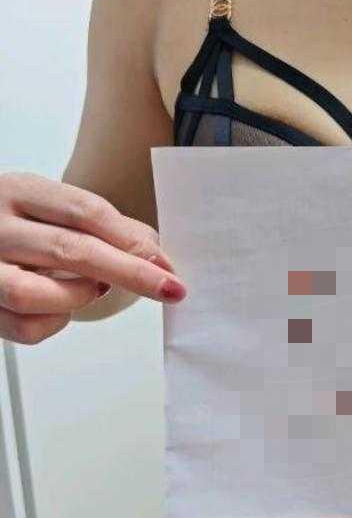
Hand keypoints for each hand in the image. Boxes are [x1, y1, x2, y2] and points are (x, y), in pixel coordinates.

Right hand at [0, 171, 185, 343]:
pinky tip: (60, 305)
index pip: (85, 210)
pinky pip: (23, 326)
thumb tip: (156, 255)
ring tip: (95, 288)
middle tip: (168, 288)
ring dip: (79, 296)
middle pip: (69, 249)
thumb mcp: (51, 208)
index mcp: (18, 191)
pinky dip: (55, 321)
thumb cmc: (17, 224)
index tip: (166, 262)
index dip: (132, 239)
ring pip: (32, 294)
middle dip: (129, 272)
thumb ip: (103, 226)